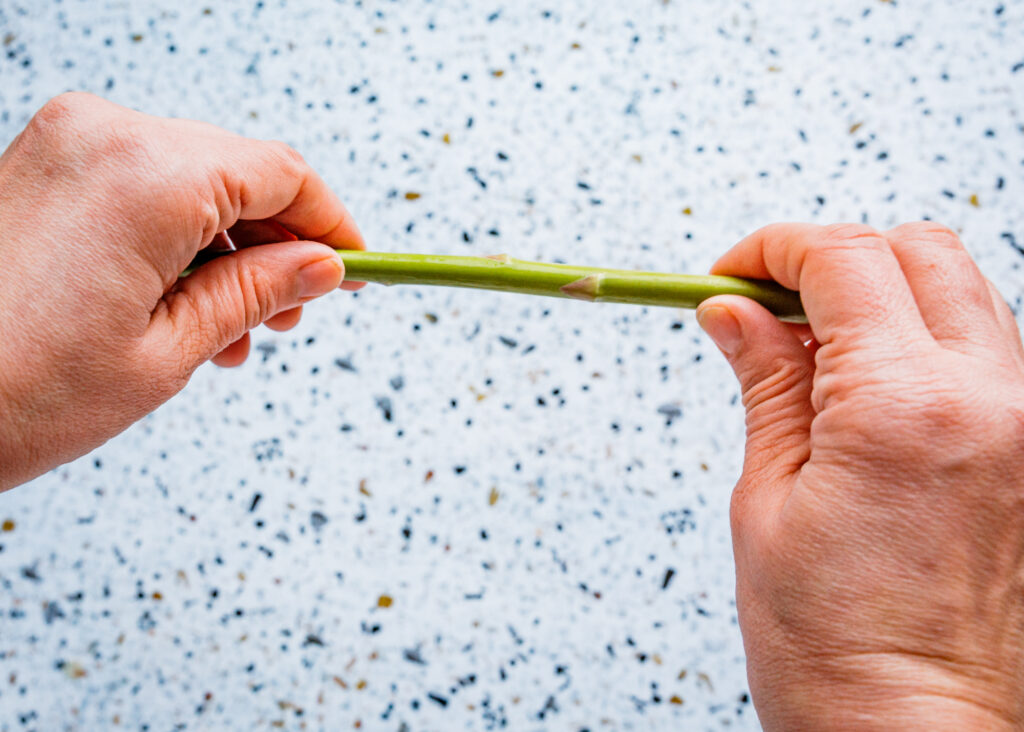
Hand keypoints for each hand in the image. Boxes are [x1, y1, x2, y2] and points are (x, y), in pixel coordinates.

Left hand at [0, 93, 362, 489]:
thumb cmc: (14, 392)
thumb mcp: (167, 352)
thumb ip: (257, 291)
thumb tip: (320, 267)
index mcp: (148, 175)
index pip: (282, 173)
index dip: (332, 223)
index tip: (356, 267)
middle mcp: (106, 135)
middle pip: (239, 172)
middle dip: (280, 243)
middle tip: (293, 316)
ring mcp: (67, 143)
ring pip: (194, 181)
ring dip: (230, 248)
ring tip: (233, 331)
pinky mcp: (45, 164)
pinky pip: (142, 186)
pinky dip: (178, 237)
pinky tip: (184, 304)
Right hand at [697, 223, 1023, 729]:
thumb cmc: (835, 650)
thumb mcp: (767, 502)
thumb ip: (765, 384)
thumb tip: (733, 313)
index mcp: (904, 408)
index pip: (845, 259)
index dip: (773, 248)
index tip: (730, 274)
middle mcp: (992, 400)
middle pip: (920, 251)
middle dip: (834, 258)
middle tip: (770, 305)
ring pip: (964, 292)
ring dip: (885, 295)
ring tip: (816, 355)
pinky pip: (989, 350)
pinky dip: (925, 340)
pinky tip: (871, 390)